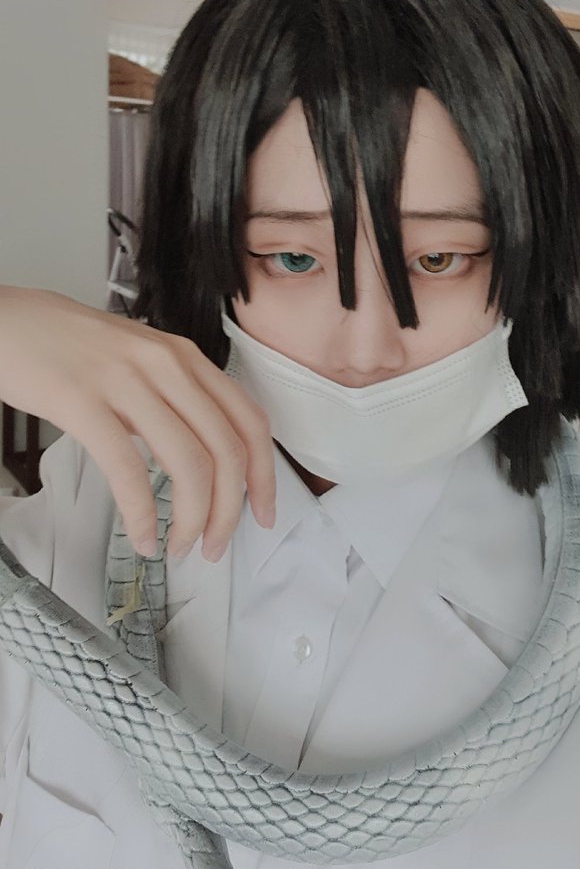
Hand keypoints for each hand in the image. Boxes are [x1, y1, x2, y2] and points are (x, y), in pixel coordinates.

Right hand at [0, 286, 275, 560]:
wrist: (5, 322)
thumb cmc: (66, 345)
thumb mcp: (138, 360)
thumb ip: (174, 398)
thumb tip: (203, 457)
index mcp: (185, 357)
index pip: (249, 420)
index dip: (265, 476)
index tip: (263, 514)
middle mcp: (166, 364)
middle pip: (227, 450)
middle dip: (229, 511)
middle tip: (215, 546)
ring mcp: (126, 381)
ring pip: (189, 464)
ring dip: (192, 519)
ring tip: (177, 547)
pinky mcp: (82, 402)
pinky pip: (128, 471)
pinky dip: (142, 515)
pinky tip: (142, 536)